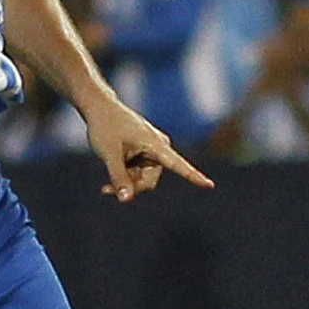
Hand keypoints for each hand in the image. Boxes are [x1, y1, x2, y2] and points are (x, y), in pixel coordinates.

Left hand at [80, 93, 214, 202]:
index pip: (179, 165)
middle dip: (132, 188)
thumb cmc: (105, 127)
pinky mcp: (142, 155)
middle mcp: (158, 149)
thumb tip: (126, 200)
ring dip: (126, 185)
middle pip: (151, 181)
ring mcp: (150, 153)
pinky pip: (137, 176)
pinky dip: (124, 180)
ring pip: (142, 180)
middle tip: (107, 190)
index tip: (210, 185)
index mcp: (156, 145)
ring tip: (105, 187)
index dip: (194, 177)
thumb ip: (118, 177)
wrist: (99, 108)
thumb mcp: (109, 154)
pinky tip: (108, 185)